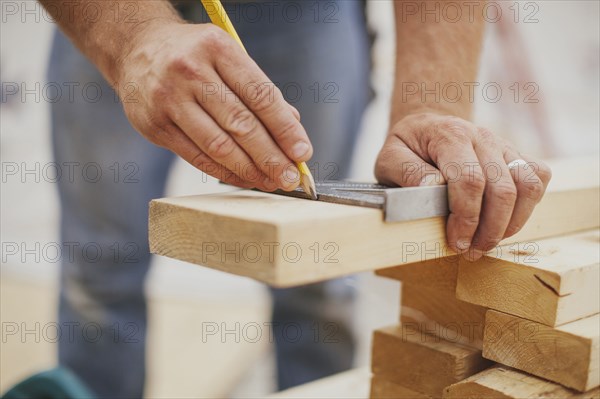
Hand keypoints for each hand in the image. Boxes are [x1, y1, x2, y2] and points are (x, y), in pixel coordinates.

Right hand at [117, 22, 312, 190]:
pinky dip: (225, 173)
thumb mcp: (228, 56)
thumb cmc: (194, 55)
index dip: (285, 129)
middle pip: (241, 124)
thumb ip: (258, 90)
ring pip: (218, 146)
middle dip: (272, 157)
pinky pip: (197, 157)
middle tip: (291, 177)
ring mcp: (169, 99)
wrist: (136, 49)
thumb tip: (292, 127)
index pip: (260, 95)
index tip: (303, 153)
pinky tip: (244, 179)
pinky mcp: (154, 126)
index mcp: (217, 48)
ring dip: (250, 170)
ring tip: (272, 182)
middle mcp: (190, 71)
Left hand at [375, 112, 551, 260]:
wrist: (426, 126)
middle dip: (489, 229)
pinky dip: (529, 205)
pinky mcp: (515, 155)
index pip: (469, 179)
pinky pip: (538, 177)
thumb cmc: (408, 147)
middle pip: (502, 189)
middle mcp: (482, 137)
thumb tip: (431, 189)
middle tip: (471, 251)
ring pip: (527, 185)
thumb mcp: (389, 158)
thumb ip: (407, 173)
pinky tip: (505, 222)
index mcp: (450, 135)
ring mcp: (502, 145)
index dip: (466, 217)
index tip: (456, 241)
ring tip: (488, 241)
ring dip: (511, 223)